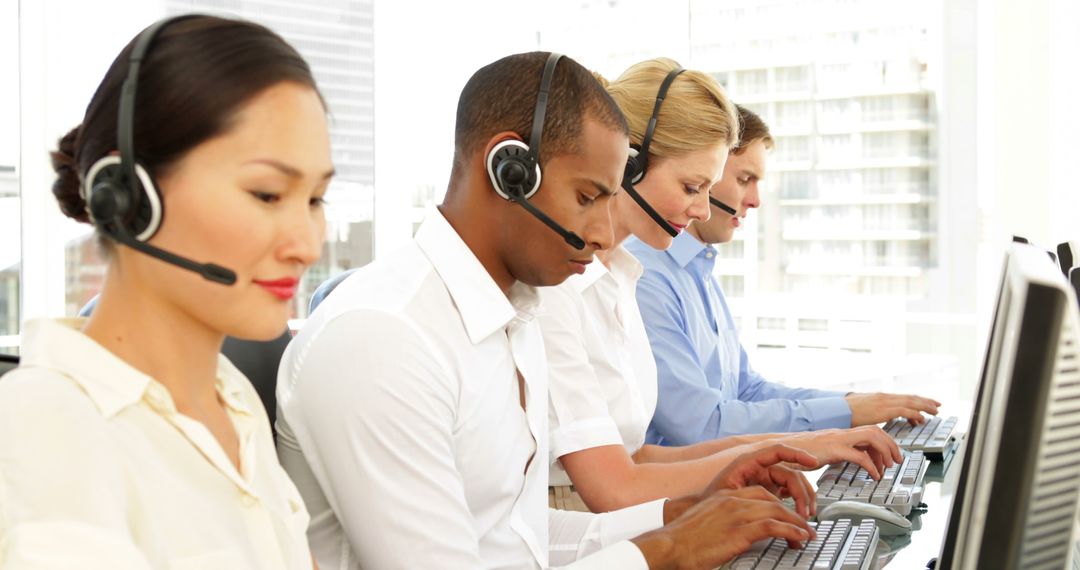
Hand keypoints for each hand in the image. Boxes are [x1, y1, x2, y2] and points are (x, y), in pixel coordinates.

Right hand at [636, 487, 814, 569]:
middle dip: (792, 513)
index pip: (761, 493)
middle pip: (772, 500)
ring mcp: (736, 514)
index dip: (779, 504)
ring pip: (777, 511)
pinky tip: (799, 537)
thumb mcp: (707, 522)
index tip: (789, 516)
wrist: (670, 546)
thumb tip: (740, 533)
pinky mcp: (739, 530)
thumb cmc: (684, 540)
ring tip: (807, 535)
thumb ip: (725, 521)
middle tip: (804, 527)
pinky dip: (790, 531)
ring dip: (797, 524)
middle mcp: (732, 500)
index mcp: (724, 496)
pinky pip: (773, 526)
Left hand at [704, 444, 818, 517]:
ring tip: (806, 516)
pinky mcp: (770, 492)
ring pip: (793, 484)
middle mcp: (760, 469)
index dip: (796, 454)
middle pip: (790, 474)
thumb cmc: (711, 501)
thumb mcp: (726, 495)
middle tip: (805, 514)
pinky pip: (790, 493)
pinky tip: (801, 515)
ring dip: (804, 498)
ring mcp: (767, 480)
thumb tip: (772, 501)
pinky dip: (798, 503)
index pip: (778, 451)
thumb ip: (748, 494)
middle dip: (802, 492)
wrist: (705, 513)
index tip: (812, 461)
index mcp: (749, 463)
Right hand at [777, 426, 902, 479]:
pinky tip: (874, 476)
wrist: (776, 449)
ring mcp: (836, 439)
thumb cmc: (795, 454)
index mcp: (838, 434)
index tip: (888, 458)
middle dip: (891, 444)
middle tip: (897, 460)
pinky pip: (859, 456)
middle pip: (874, 429)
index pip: (868, 431)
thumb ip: (835, 454)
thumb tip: (847, 460)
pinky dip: (871, 466)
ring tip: (889, 467)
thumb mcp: (821, 452)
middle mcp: (839, 433)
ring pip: (871, 436)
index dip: (883, 443)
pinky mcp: (832, 450)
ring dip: (885, 451)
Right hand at [846, 392, 941, 426]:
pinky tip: (920, 419)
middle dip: (926, 402)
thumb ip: (874, 413)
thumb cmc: (846, 413)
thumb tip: (878, 418)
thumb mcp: (863, 411)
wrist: (836, 411)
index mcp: (881, 397)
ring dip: (924, 407)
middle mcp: (884, 397)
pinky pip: (904, 411)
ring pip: (910, 402)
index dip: (918, 400)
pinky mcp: (883, 410)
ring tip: (934, 412)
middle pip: (910, 398)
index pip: (904, 397)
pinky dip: (914, 415)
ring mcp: (884, 402)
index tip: (927, 404)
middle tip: (938, 406)